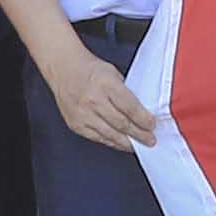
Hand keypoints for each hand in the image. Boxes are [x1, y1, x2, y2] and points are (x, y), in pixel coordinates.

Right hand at [41, 46, 158, 152]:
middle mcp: (93, 100)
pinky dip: (111, 142)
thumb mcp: (113, 73)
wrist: (63, 69)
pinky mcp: (76, 124)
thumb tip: (141, 112)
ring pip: (110, 134)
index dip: (143, 119)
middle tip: (150, 139)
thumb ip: (125, 92)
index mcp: (106, 84)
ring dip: (127, 142)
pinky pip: (97, 138)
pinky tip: (121, 143)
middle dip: (139, 134)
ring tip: (138, 145)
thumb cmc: (90, 70)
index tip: (152, 125)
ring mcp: (83, 114)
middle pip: (122, 123)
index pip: (129, 107)